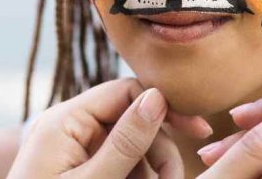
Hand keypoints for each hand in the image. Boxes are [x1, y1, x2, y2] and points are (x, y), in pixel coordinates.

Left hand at [7, 78, 211, 178]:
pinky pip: (114, 160)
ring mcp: (70, 146)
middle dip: (157, 149)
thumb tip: (157, 98)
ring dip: (148, 168)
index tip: (198, 130)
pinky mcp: (74, 165)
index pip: (124, 90)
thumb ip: (126, 142)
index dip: (163, 107)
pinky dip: (133, 175)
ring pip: (127, 143)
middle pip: (129, 118)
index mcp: (63, 120)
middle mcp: (66, 125)